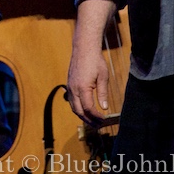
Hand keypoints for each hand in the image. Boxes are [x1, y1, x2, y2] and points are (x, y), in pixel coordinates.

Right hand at [68, 0, 116, 124]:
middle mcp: (74, 89)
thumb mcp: (103, 77)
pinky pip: (71, 100)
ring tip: (91, 121)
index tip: (104, 120)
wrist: (84, 48)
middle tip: (98, 126)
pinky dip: (77, 108)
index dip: (96, 116)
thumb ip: (103, 93)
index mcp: (83, 88)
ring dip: (82, 116)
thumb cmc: (95, 61)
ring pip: (73, 107)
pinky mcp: (69, 84)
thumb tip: (104, 108)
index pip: (88, 108)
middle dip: (88, 120)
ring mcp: (70, 87)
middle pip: (79, 111)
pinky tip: (84, 110)